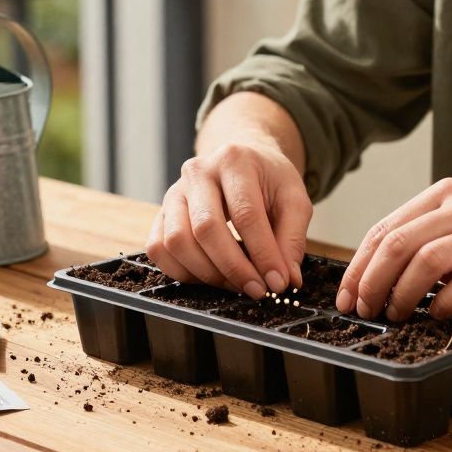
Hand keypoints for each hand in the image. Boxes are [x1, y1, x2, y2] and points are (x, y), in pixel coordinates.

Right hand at [146, 142, 311, 298]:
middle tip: (257, 289)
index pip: (246, 214)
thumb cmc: (268, 181)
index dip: (263, 254)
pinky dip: (181, 272)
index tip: (277, 282)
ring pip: (177, 241)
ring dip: (207, 273)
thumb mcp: (293, 199)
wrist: (242, 161)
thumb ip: (292, 239)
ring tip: (235, 284)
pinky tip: (209, 277)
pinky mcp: (161, 213)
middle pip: (206, 228)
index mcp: (234, 161)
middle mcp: (198, 173)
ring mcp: (174, 193)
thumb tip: (287, 279)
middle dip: (234, 268)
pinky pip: (158, 248)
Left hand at [336, 179, 451, 320]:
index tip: (347, 294)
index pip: (386, 227)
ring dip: (403, 295)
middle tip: (363, 310)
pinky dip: (445, 303)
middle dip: (371, 282)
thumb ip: (434, 232)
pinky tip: (440, 315)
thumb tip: (383, 270)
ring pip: (425, 262)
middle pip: (398, 243)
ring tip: (397, 315)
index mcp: (449, 192)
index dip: (359, 265)